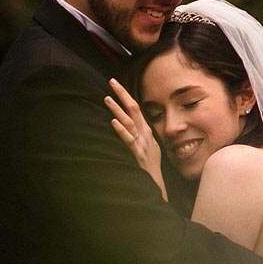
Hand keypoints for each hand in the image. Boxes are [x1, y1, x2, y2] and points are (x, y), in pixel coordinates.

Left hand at [105, 78, 165, 199]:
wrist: (156, 181)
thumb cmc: (150, 163)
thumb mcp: (146, 144)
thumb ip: (139, 132)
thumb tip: (129, 121)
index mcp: (145, 129)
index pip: (135, 107)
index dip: (125, 95)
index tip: (115, 83)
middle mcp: (144, 132)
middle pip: (133, 109)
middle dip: (122, 94)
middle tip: (111, 81)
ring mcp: (141, 142)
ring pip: (129, 122)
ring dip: (118, 109)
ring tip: (107, 98)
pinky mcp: (137, 152)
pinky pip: (128, 139)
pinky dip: (121, 130)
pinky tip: (113, 122)